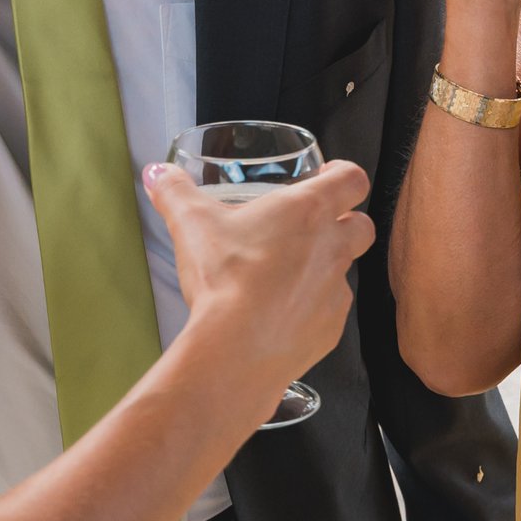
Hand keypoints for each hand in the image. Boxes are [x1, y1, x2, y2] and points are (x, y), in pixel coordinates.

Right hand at [147, 160, 374, 410]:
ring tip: (285, 274)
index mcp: (308, 210)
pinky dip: (310, 307)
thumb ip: (175, 193)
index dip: (345, 174)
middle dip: (345, 221)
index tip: (328, 176)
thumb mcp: (191, 224)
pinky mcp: (330, 329)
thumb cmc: (225, 277)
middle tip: (313, 226)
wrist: (237, 346)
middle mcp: (332, 247)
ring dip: (323, 267)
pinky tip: (279, 312)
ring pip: (344, 271)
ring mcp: (336, 291)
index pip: (353, 179)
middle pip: (363, 225)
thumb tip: (157, 174)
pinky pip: (329, 310)